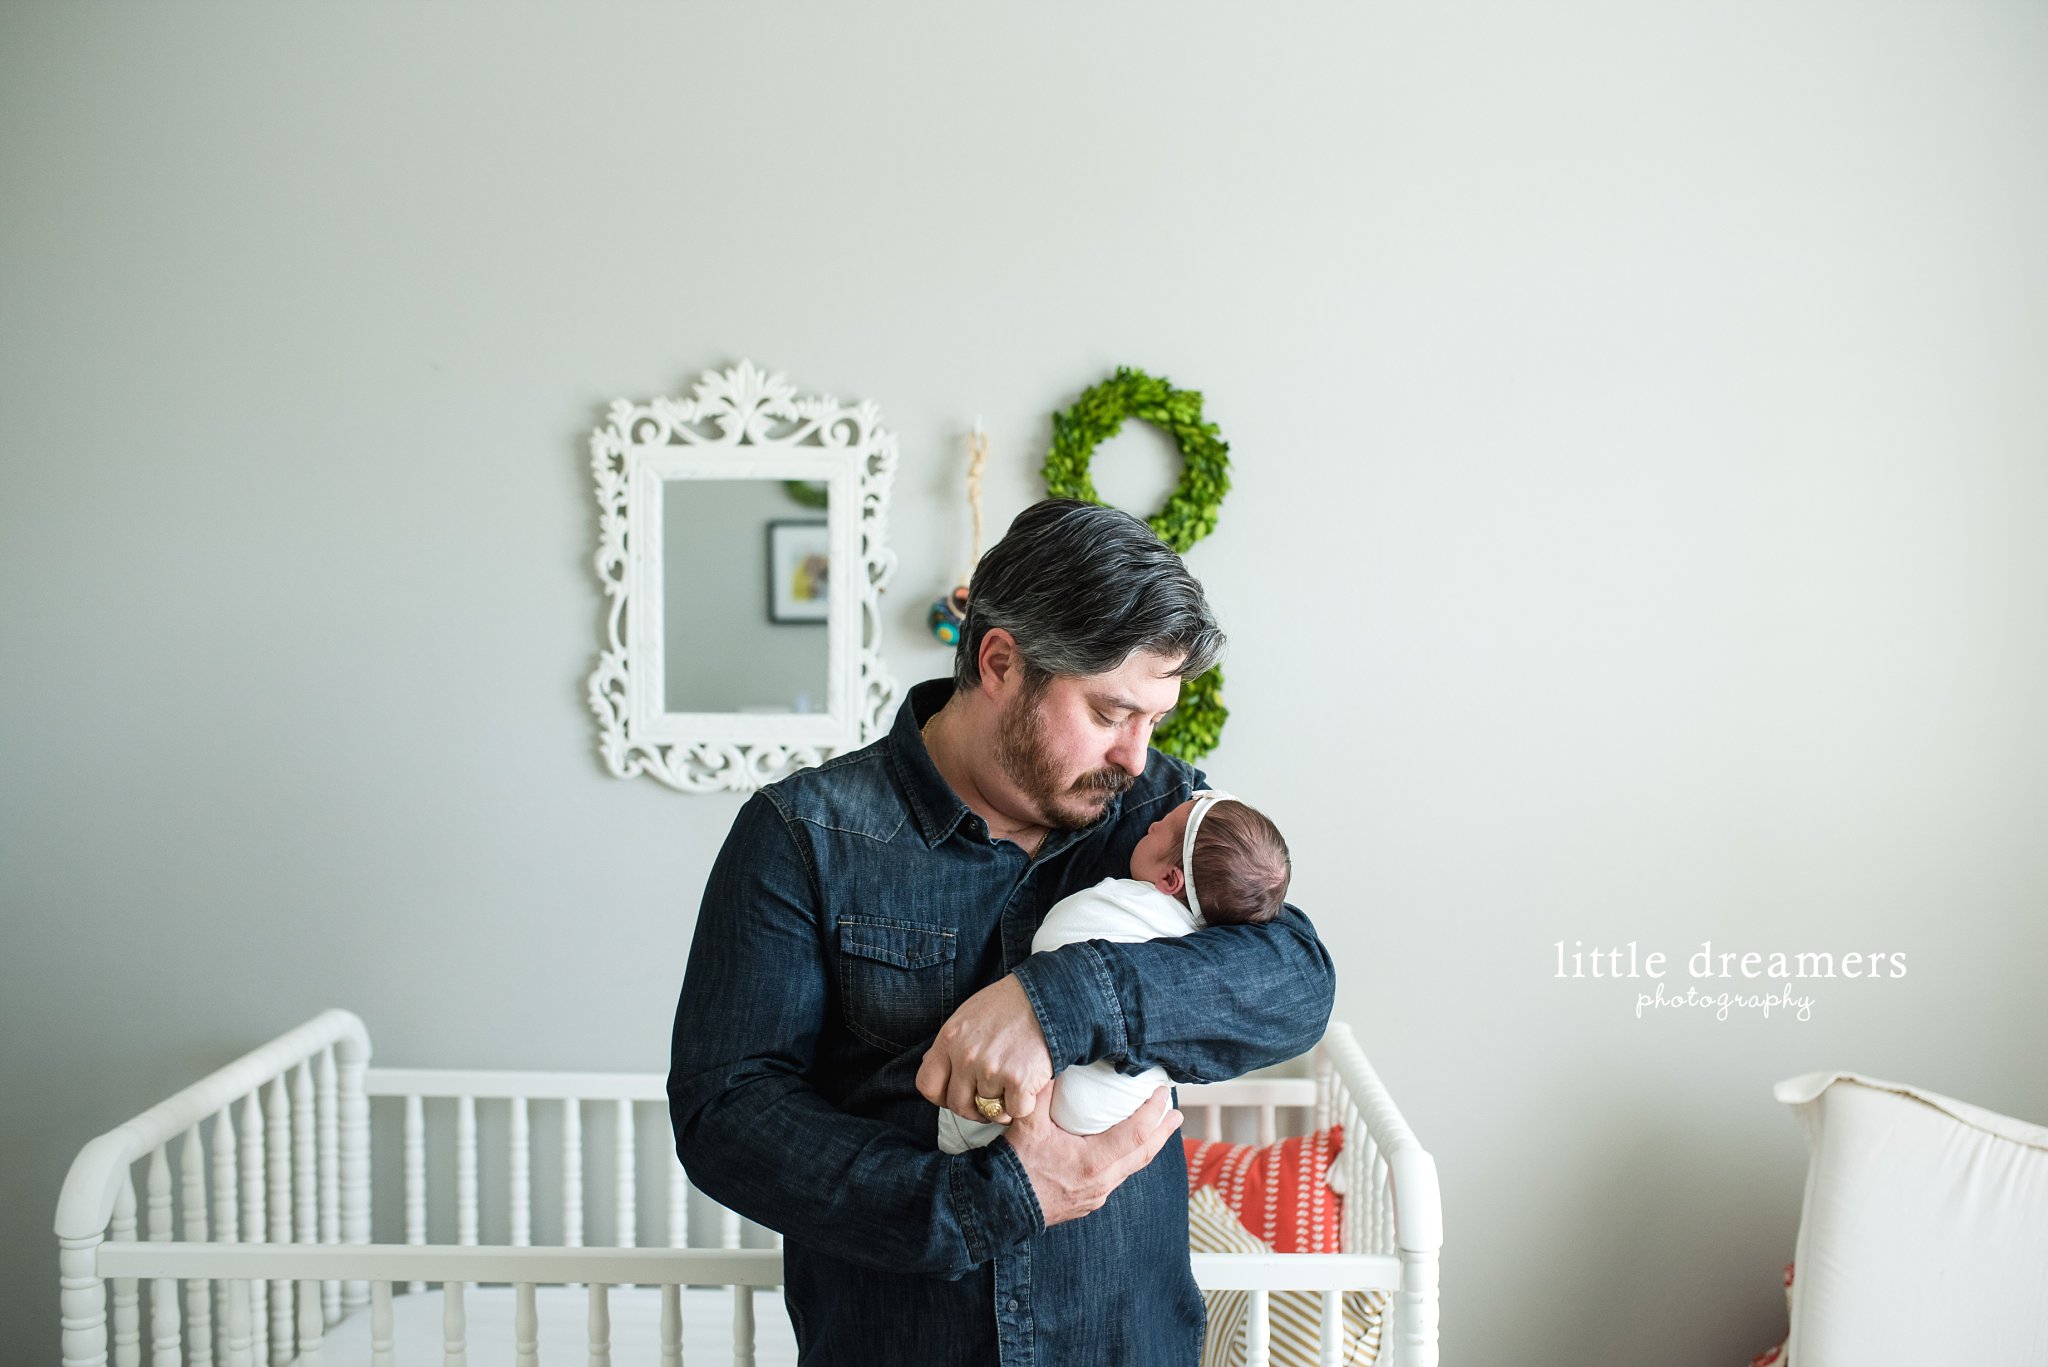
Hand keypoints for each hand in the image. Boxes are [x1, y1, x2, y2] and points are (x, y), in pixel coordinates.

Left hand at [917, 975, 1052, 1123]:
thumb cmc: (1008, 1005)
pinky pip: (1014, 1111)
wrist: (1048, 997)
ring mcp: (992, 1070)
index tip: (957, 1094)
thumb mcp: (967, 1016)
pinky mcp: (1019, 1081)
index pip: (927, 1085)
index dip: (942, 1096)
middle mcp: (966, 1056)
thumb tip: (932, 1066)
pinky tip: (1028, 1087)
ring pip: (989, 1111)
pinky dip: (1023, 1104)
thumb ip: (949, 1044)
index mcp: (949, 1039)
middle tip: (989, 1099)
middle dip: (974, 1108)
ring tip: (1012, 1087)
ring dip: (1001, 1105)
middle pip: (958, 1105)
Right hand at [1004, 1082, 1183, 1226]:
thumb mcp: (1028, 1123)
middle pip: (1143, 1155)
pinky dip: (1127, 1162)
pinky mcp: (1087, 1203)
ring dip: (1147, 1148)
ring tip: (1158, 1131)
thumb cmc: (1015, 1165)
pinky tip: (1123, 1153)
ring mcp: (1096, 1196)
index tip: (1163, 1095)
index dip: (1154, 1113)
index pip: (1136, 1134)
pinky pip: (1116, 1179)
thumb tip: (1056, 1061)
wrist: (1000, 1206)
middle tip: (1176, 1114)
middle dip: (1162, 1133)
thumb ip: (1044, 1090)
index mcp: (1093, 1161)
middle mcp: (1101, 1181)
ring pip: (1131, 1169)